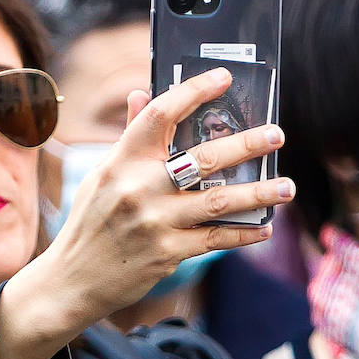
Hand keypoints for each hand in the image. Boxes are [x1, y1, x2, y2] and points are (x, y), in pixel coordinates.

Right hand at [0, 67, 295, 358]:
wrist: (71, 280)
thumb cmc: (90, 221)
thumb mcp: (102, 174)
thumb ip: (128, 137)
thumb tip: (140, 94)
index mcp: (122, 160)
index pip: (160, 113)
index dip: (194, 91)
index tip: (224, 79)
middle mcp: (139, 187)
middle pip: (203, 158)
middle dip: (246, 145)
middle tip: (276, 135)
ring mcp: (155, 222)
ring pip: (220, 201)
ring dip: (259, 193)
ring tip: (287, 187)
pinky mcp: (167, 253)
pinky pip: (215, 239)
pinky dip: (244, 234)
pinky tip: (264, 228)